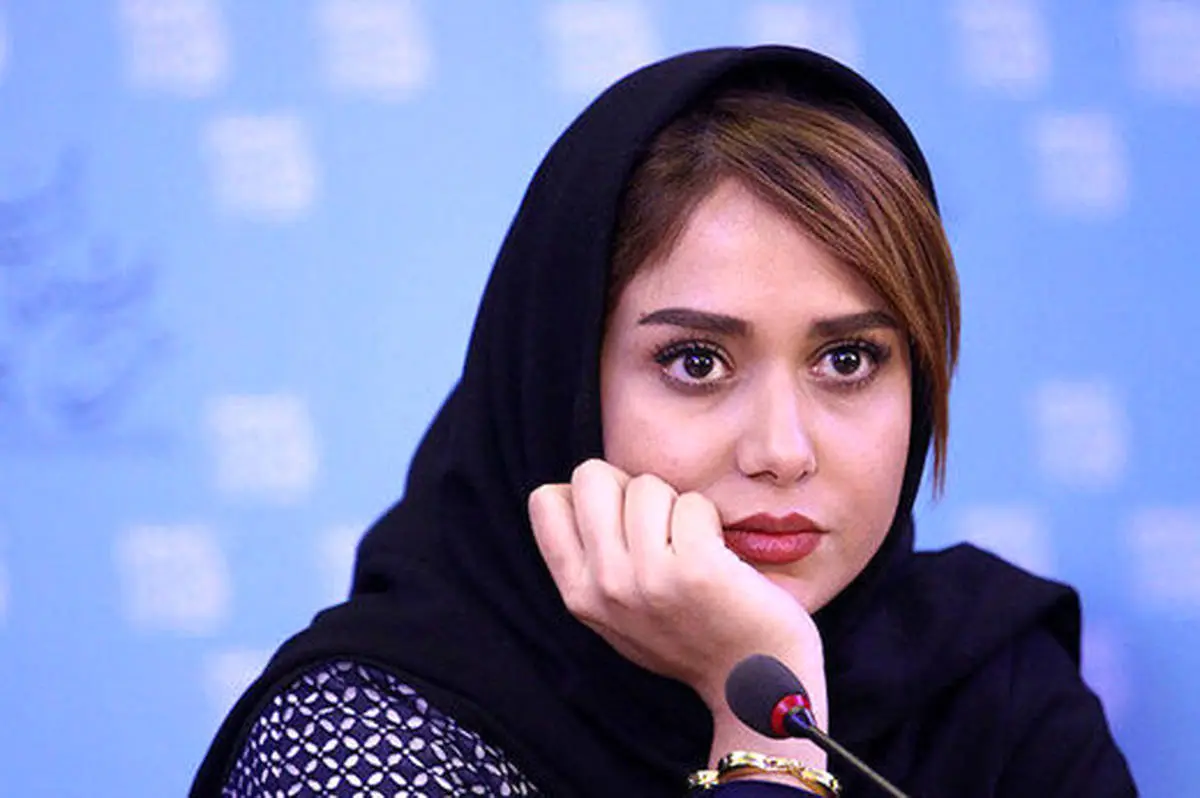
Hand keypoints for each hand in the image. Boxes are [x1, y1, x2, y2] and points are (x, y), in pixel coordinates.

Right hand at [528, 458, 823, 711]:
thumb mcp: (617, 612)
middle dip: (629, 488)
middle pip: (591, 477)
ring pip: (645, 485)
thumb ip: (590, 561)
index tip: (620, 521)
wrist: (753, 682)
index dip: (587, 495)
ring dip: (676, 505)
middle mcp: (604, 588)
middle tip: (659, 528)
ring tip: (692, 547)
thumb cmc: (691, 635)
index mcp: (578, 595)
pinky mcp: (695, 569)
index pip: (545, 500)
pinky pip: (693, 503)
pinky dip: (710, 518)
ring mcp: (647, 579)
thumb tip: (572, 490)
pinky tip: (719, 554)